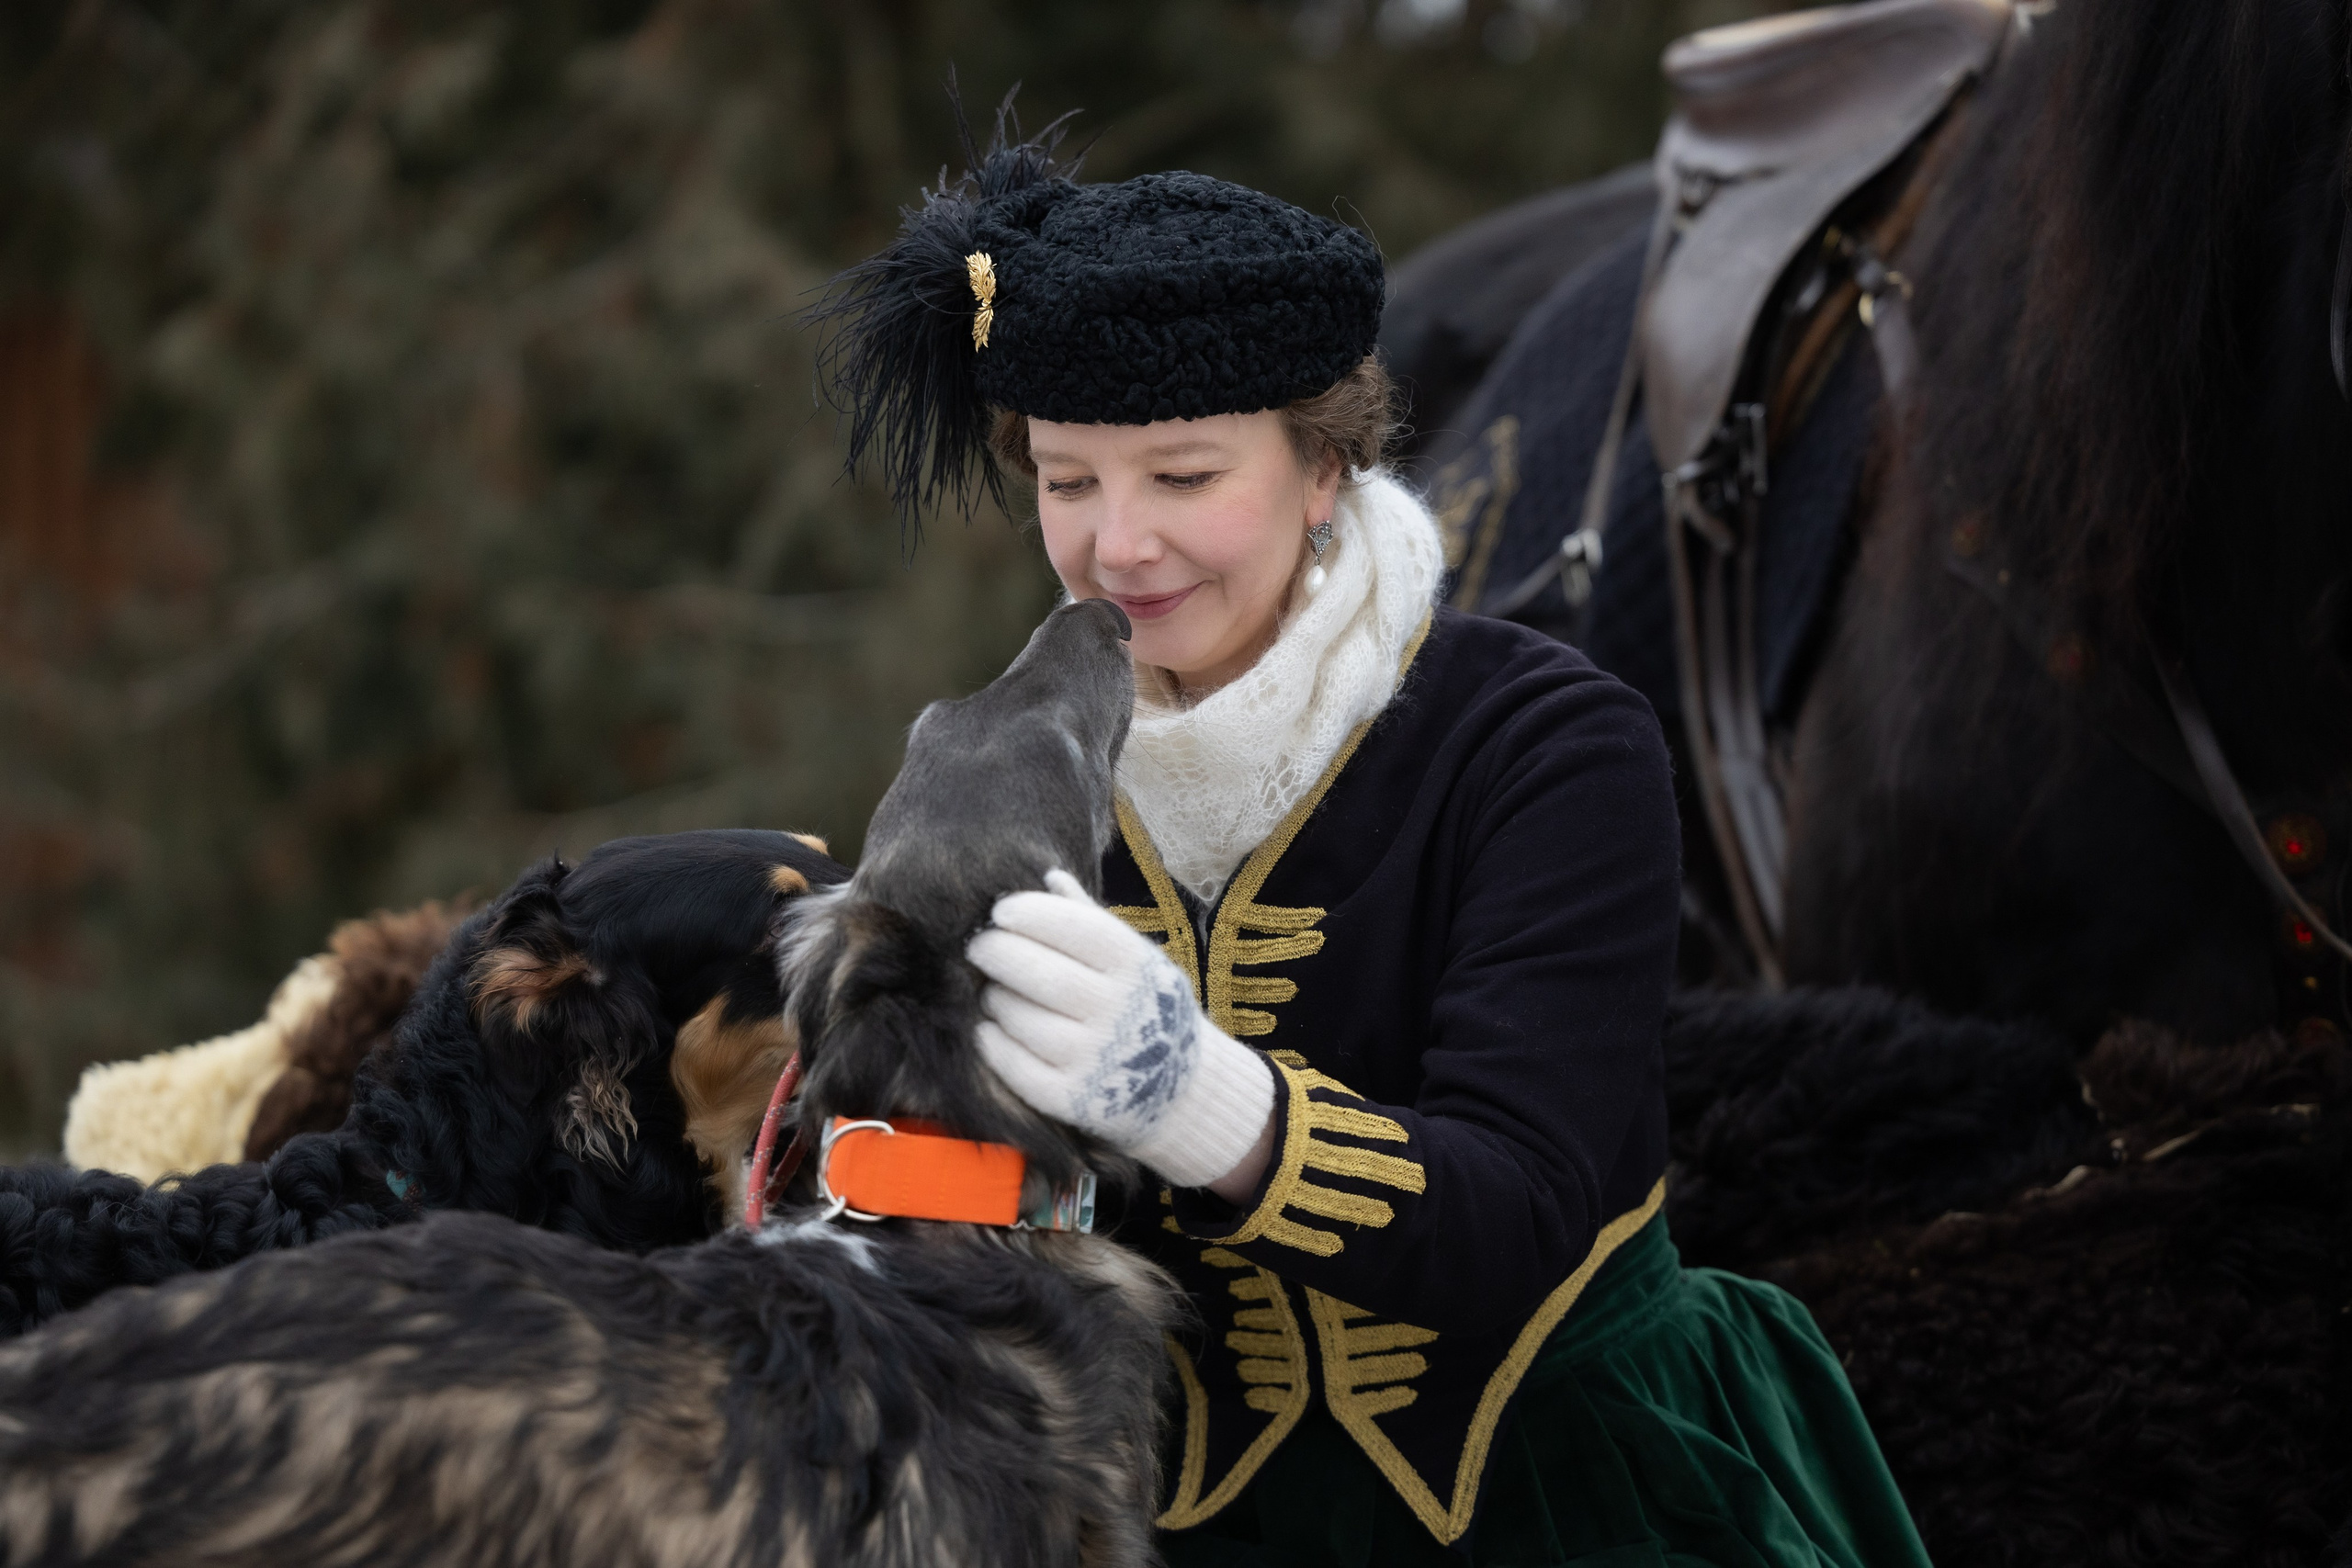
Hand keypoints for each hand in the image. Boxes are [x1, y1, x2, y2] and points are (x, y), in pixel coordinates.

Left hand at [968, 870, 1275, 1190]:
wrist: (1180, 1088)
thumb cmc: (1143, 1006)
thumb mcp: (1133, 958)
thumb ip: (1089, 919)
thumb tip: (1048, 875)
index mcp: (1136, 966)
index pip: (1074, 927)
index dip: (1029, 914)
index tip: (999, 911)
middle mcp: (1121, 1012)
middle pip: (1041, 974)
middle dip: (998, 952)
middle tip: (977, 946)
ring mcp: (1097, 1059)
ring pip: (1021, 1018)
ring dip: (995, 998)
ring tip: (991, 990)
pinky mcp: (1074, 1099)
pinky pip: (1014, 1065)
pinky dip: (993, 1041)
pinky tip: (990, 1027)